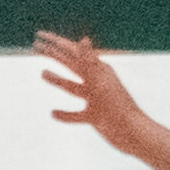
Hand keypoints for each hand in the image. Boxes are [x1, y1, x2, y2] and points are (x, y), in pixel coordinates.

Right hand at [35, 32, 150, 154]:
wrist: (133, 133)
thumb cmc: (119, 108)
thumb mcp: (101, 83)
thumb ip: (90, 62)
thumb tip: (83, 39)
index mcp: (98, 70)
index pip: (72, 52)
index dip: (54, 43)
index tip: (38, 36)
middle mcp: (96, 81)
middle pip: (70, 64)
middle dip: (53, 55)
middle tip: (35, 46)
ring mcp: (95, 99)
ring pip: (72, 87)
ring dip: (56, 80)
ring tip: (42, 73)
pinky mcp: (95, 117)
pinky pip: (76, 115)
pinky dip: (65, 114)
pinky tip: (53, 113)